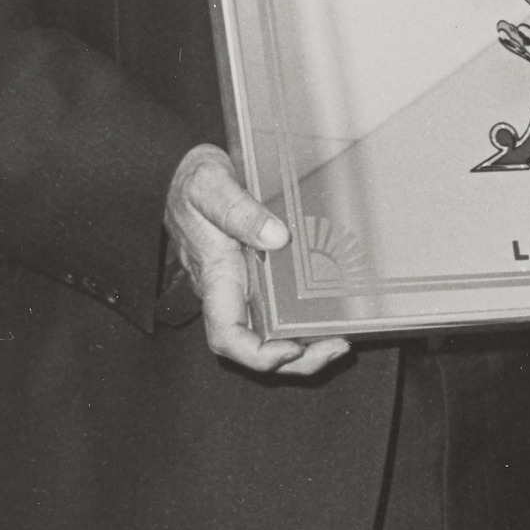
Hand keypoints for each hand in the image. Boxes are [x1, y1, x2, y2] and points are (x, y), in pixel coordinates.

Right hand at [164, 144, 350, 377]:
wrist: (187, 169)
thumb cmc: (193, 181)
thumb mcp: (211, 186)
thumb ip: (239, 211)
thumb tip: (276, 238)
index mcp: (215, 277)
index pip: (227, 335)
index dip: (257, 354)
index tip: (290, 349)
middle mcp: (232, 289)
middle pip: (258, 344)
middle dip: (296, 359)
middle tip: (336, 348)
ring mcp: (247, 283)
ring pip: (274, 331)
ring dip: (307, 344)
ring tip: (342, 340)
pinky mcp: (262, 271)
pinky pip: (283, 306)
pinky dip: (308, 318)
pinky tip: (334, 314)